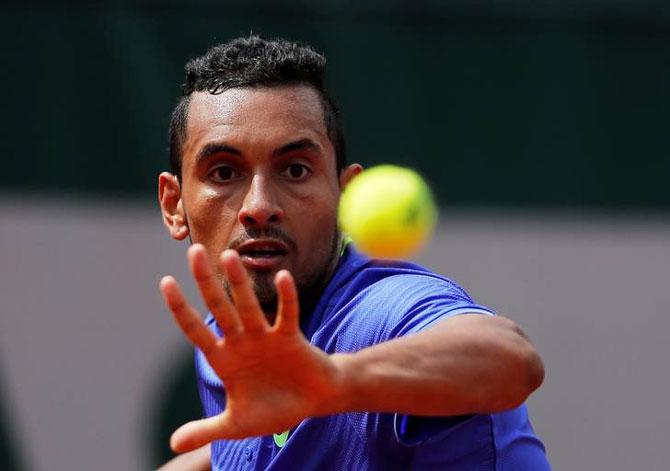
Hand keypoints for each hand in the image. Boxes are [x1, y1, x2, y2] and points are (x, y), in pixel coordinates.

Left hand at [159, 244, 345, 452]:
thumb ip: (207, 430)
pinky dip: (286, 297)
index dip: (180, 308)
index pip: (195, 331)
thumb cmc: (275, 409)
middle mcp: (241, 342)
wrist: (313, 402)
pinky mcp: (291, 337)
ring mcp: (265, 337)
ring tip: (229, 255)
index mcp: (225, 359)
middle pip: (219, 306)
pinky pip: (287, 314)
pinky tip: (282, 276)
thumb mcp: (237, 425)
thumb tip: (173, 443)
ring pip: (249, 305)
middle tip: (194, 251)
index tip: (166, 282)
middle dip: (205, 281)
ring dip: (240, 282)